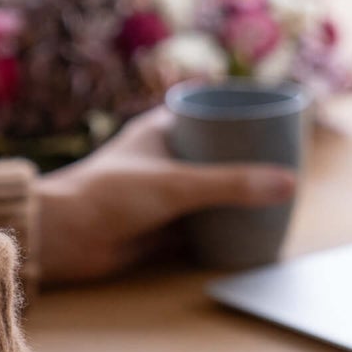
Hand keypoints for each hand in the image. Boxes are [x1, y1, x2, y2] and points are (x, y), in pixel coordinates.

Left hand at [33, 106, 296, 285]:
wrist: (61, 240)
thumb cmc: (108, 195)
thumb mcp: (177, 183)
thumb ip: (231, 184)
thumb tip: (289, 184)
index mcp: (162, 129)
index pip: (212, 112)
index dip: (244, 116)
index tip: (280, 122)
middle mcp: (164, 157)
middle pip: (218, 153)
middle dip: (250, 160)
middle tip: (289, 164)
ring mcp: (162, 193)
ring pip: (210, 190)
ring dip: (238, 195)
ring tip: (280, 198)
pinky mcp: (161, 227)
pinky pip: (202, 224)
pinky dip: (225, 227)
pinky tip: (253, 232)